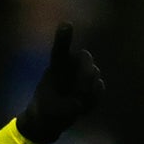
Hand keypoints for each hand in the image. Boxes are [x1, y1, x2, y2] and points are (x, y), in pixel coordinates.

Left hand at [16, 23, 104, 143]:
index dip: (63, 37)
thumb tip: (77, 105)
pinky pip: (99, 89)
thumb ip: (61, 107)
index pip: (60, 49)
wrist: (51, 119)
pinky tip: (81, 108)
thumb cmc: (44, 111)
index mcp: (56, 66)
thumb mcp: (46, 112)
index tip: (65, 25)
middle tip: (78, 91)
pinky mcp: (93, 86)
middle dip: (85, 72)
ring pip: (94, 74)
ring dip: (86, 91)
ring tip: (72, 103)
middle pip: (86, 58)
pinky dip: (92, 101)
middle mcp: (72, 66)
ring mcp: (84, 75)